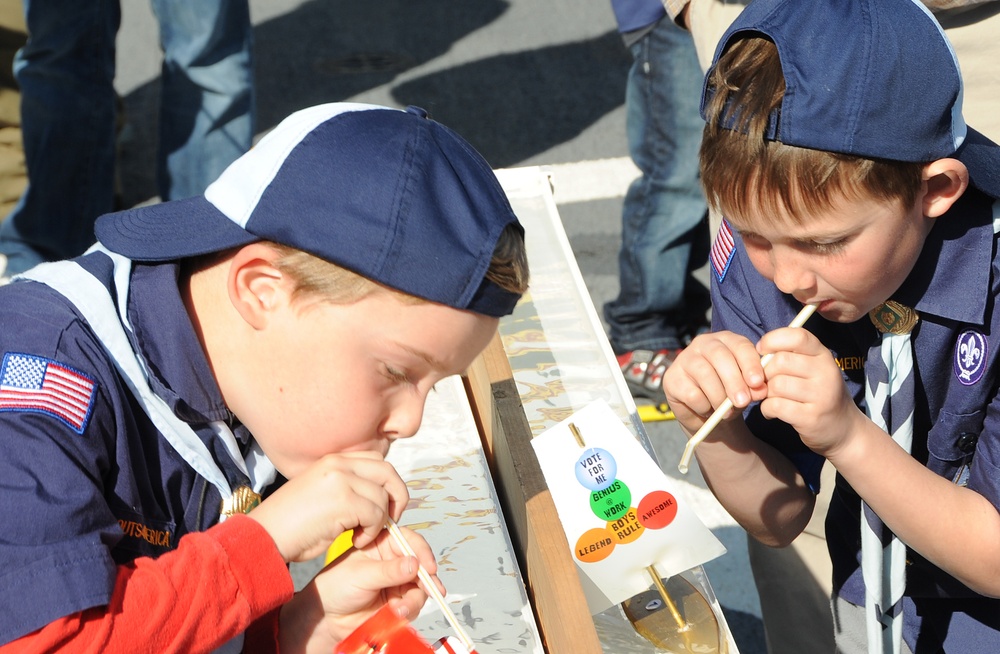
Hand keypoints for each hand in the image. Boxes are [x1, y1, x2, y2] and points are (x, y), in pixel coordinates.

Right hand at [248, 451, 409, 562]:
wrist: (264, 537)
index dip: (387, 482)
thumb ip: (345, 485)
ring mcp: (341, 480)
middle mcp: (338, 464)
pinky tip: (356, 541)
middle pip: (387, 472)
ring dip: (379, 522)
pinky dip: (372, 532)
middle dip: (397, 497)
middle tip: (390, 520)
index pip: (376, 459)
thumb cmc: (291, 525)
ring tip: (362, 536)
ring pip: (382, 497)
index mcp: (332, 460)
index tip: (384, 505)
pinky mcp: (343, 500)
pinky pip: (375, 515)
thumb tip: (376, 492)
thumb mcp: (320, 494)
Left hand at [278, 526, 440, 653]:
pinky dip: (410, 610)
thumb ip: (388, 571)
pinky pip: (414, 604)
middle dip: (426, 578)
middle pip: (421, 564)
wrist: (327, 618)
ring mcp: (398, 582)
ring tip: (400, 608)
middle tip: (429, 588)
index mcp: (382, 544)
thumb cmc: (335, 588)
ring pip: (421, 586)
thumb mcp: (360, 575)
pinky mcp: (399, 602)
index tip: (428, 566)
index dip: (422, 552)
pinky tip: (397, 613)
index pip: (409, 541)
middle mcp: (394, 561)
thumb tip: (414, 564)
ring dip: (416, 598)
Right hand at [662, 330, 768, 436]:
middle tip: (743, 402)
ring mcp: (684, 359)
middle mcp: (703, 344)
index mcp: (726, 340)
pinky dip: (704, 407)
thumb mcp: (745, 389)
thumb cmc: (728, 394)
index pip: (739, 345)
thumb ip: (753, 387)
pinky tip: (706, 410)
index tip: (757, 383)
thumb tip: (759, 391)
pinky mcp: (671, 378)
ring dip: (719, 398)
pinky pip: (692, 394)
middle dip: (734, 381)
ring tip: (726, 413)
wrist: (705, 414)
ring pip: (705, 375)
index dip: (750, 363)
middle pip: (720, 356)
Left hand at [755, 326, 867, 456]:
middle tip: (767, 383)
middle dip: (765, 372)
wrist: (843, 430)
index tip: (762, 350)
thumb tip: (758, 351)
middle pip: (780, 362)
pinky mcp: (811, 417)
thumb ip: (790, 356)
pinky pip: (775, 406)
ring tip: (772, 398)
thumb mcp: (812, 369)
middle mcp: (826, 372)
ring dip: (766, 393)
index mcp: (824, 355)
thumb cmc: (817, 394)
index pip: (797, 336)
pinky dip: (767, 409)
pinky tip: (773, 412)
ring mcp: (821, 396)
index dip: (773, 340)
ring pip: (775, 385)